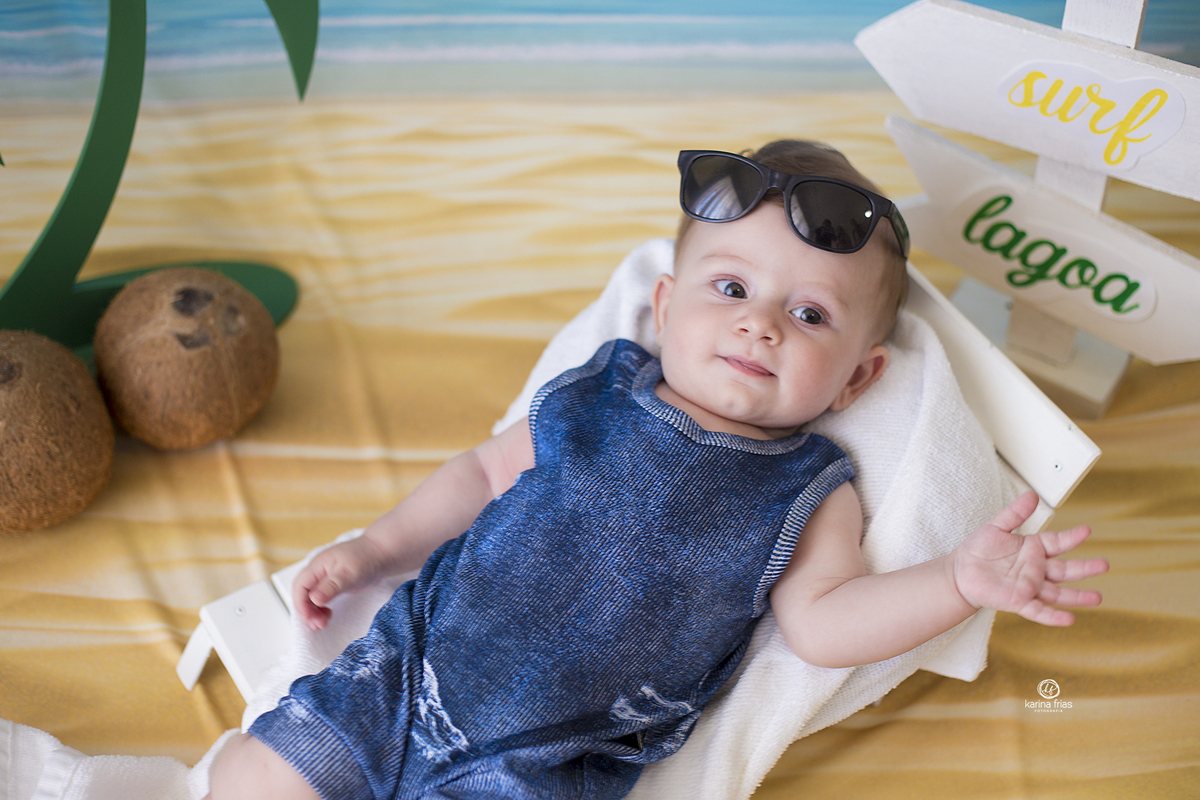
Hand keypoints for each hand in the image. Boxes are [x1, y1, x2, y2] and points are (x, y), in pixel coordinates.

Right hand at [292, 536, 391, 630]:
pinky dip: (320, 608)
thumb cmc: (366, 559)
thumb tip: (314, 599)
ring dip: (313, 612)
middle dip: (306, 611)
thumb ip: (331, 586)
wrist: (382, 553)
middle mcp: (318, 571)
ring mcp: (325, 577)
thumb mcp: (349, 574)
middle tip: (318, 625)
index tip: (310, 619)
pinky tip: (328, 615)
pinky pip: (320, 598)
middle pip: (302, 593)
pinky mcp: (333, 584)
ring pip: (310, 597)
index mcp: (318, 565)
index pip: (300, 586)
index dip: (301, 604)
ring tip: (323, 623)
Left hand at [953, 491, 1107, 625]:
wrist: (959, 573)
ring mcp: (1029, 587)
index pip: (1057, 543)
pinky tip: (1069, 619)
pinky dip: (1053, 616)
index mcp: (1033, 550)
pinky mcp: (1018, 602)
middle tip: (1104, 564)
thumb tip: (1032, 495)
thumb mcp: (996, 527)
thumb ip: (1015, 513)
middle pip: (1064, 570)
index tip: (1086, 530)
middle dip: (1084, 568)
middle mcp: (1035, 570)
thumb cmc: (978, 551)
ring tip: (1097, 598)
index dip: (1071, 537)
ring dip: (1077, 597)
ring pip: (1058, 593)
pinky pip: (1038, 611)